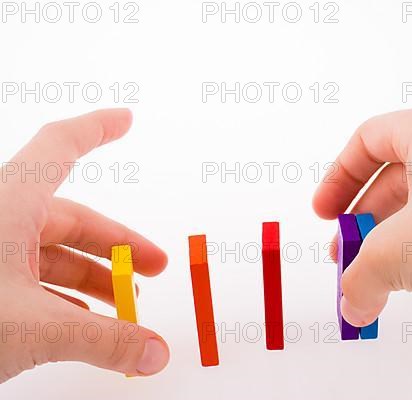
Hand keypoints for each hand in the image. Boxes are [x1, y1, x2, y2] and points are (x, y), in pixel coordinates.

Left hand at [0, 109, 168, 381]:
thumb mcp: (33, 328)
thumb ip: (104, 340)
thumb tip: (155, 351)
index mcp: (7, 203)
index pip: (60, 146)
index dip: (96, 129)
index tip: (125, 119)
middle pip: (70, 217)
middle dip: (118, 245)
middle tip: (154, 267)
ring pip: (50, 254)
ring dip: (93, 279)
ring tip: (124, 305)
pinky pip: (28, 282)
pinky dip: (61, 300)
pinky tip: (79, 321)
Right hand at [313, 103, 411, 397]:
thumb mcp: (390, 258)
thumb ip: (359, 279)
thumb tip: (355, 302)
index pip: (367, 141)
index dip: (338, 178)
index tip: (328, 212)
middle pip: (401, 173)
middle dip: (369, 217)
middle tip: (353, 253)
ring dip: (410, 223)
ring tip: (396, 263)